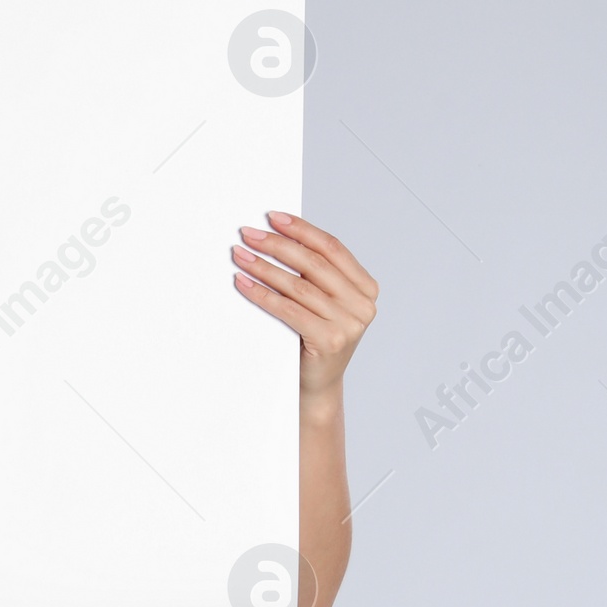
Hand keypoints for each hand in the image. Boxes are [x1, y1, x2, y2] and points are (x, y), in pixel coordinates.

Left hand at [231, 213, 376, 401]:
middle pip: (314, 263)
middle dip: (277, 245)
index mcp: (366, 288)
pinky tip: (244, 283)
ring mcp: (349, 324)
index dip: (301, 230)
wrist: (317, 388)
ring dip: (264, 267)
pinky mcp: (330, 341)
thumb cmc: (315, 342)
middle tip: (249, 234)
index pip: (332, 248)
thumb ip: (316, 276)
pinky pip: (289, 310)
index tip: (273, 218)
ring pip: (299, 285)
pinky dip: (262, 294)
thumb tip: (279, 237)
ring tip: (240, 256)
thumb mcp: (323, 304)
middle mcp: (362, 305)